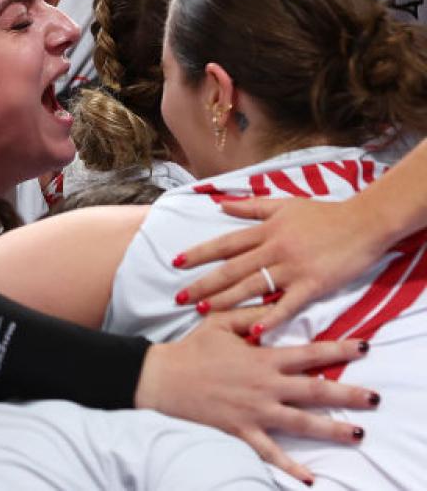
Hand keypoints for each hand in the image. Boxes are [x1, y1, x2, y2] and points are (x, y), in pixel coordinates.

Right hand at [134, 324, 375, 484]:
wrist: (163, 378)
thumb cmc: (193, 347)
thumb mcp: (221, 322)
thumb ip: (251, 315)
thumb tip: (278, 304)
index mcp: (262, 357)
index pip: (308, 353)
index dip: (338, 349)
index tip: (364, 348)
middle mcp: (265, 386)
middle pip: (314, 391)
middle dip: (347, 394)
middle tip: (374, 398)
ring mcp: (255, 412)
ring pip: (300, 423)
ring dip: (331, 429)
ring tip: (357, 434)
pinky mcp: (241, 431)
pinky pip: (270, 453)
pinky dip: (290, 467)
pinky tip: (309, 478)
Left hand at [173, 197, 385, 333]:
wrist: (362, 223)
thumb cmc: (322, 214)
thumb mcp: (284, 204)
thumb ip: (251, 206)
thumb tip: (220, 205)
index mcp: (266, 230)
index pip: (225, 243)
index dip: (199, 253)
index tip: (176, 262)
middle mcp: (273, 249)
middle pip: (232, 269)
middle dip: (204, 283)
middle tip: (180, 297)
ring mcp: (292, 268)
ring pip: (252, 287)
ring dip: (226, 301)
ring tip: (203, 313)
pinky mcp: (312, 285)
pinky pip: (287, 305)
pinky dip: (270, 318)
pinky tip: (253, 332)